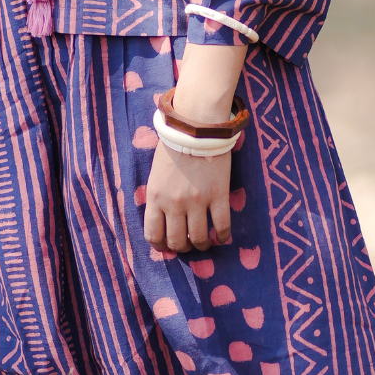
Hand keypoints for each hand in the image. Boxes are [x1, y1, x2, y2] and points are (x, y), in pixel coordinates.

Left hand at [142, 40, 247, 252]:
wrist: (196, 126)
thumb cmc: (173, 146)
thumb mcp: (156, 174)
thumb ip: (158, 197)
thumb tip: (163, 218)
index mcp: (156, 197)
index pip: (153, 234)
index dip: (160, 246)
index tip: (167, 246)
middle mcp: (174, 203)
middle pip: (177, 241)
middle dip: (182, 248)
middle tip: (188, 245)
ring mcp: (197, 201)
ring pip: (199, 238)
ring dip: (202, 245)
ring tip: (205, 243)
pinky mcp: (218, 196)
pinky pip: (221, 226)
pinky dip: (221, 236)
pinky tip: (221, 237)